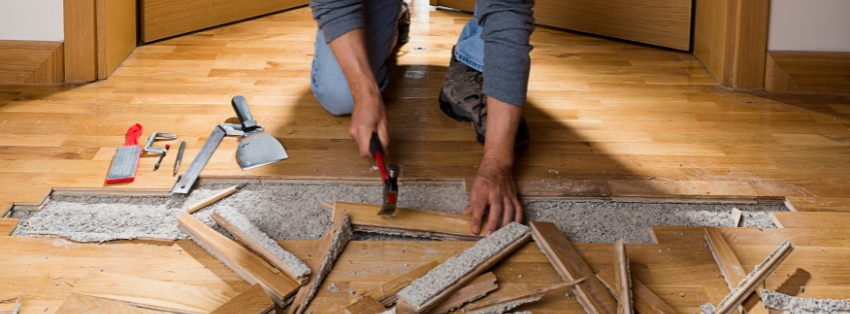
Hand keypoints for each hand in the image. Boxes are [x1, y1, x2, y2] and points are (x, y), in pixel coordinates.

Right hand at [326, 28, 389, 157]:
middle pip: (364, 150)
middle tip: (382, 141)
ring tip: (376, 131)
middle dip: (373, 149)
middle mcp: (355, 133)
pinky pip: (360, 140)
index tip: (381, 154)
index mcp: (363, 131)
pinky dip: (367, 138)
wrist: (365, 95)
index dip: (374, 155)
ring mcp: (352, 132)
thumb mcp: (383, 124)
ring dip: (370, 143)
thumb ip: (384, 139)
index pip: (366, 152)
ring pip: (362, 145)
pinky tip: (372, 130)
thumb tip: (385, 152)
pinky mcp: (352, 130)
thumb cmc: (375, 106)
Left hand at [463, 159, 522, 235]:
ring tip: (501, 234)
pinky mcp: (514, 196)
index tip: (474, 230)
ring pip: (509, 209)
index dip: (476, 219)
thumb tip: (465, 216)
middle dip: (493, 223)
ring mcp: (507, 194)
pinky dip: (518, 218)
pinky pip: (518, 208)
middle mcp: (496, 192)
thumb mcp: (474, 188)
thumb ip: (472, 204)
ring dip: (506, 223)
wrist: (498, 164)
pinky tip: (515, 227)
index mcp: (484, 190)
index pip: (479, 206)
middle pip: (496, 209)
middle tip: (489, 235)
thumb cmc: (485, 177)